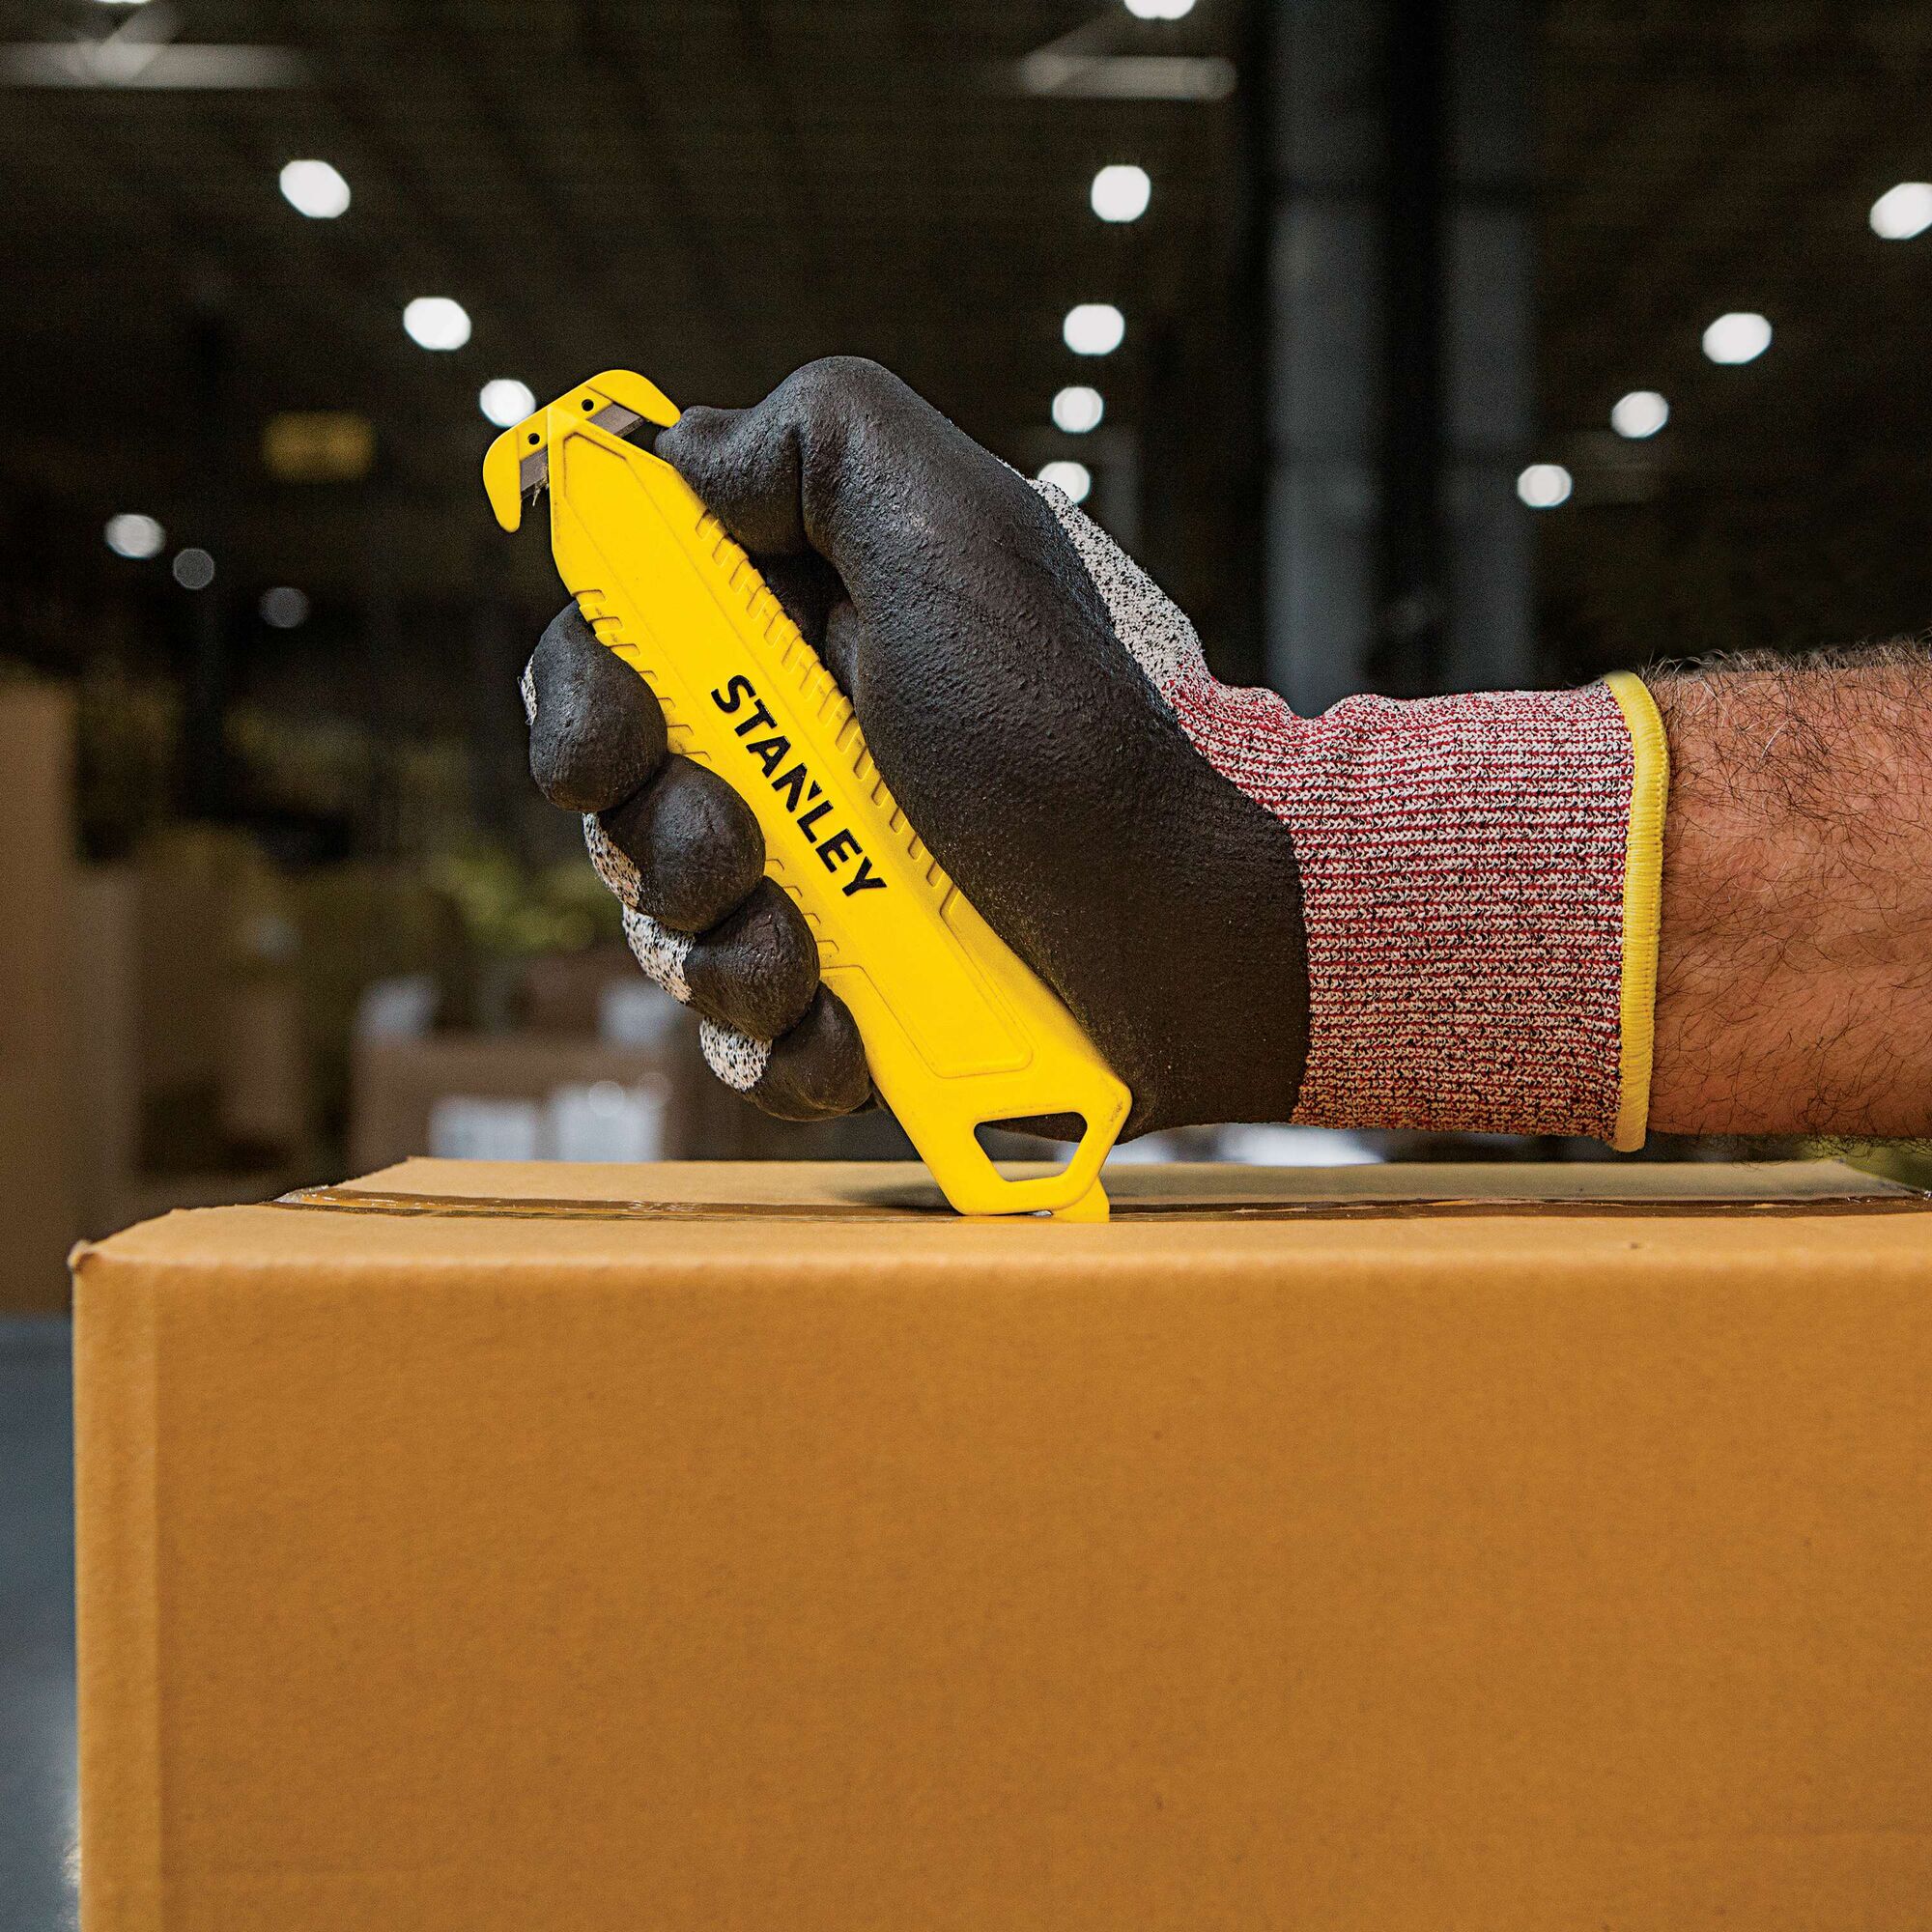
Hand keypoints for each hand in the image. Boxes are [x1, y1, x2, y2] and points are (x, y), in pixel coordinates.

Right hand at [523, 356, 1310, 1137]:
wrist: (1182, 911)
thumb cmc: (1065, 719)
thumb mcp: (950, 524)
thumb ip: (806, 443)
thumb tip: (665, 454)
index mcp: (789, 642)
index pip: (606, 657)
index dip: (585, 700)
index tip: (622, 739)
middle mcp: (788, 762)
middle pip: (618, 810)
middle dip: (654, 843)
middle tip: (738, 854)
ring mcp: (820, 891)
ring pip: (673, 943)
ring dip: (719, 956)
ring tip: (808, 957)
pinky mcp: (855, 1008)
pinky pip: (750, 1052)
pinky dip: (785, 1051)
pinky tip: (847, 1036)